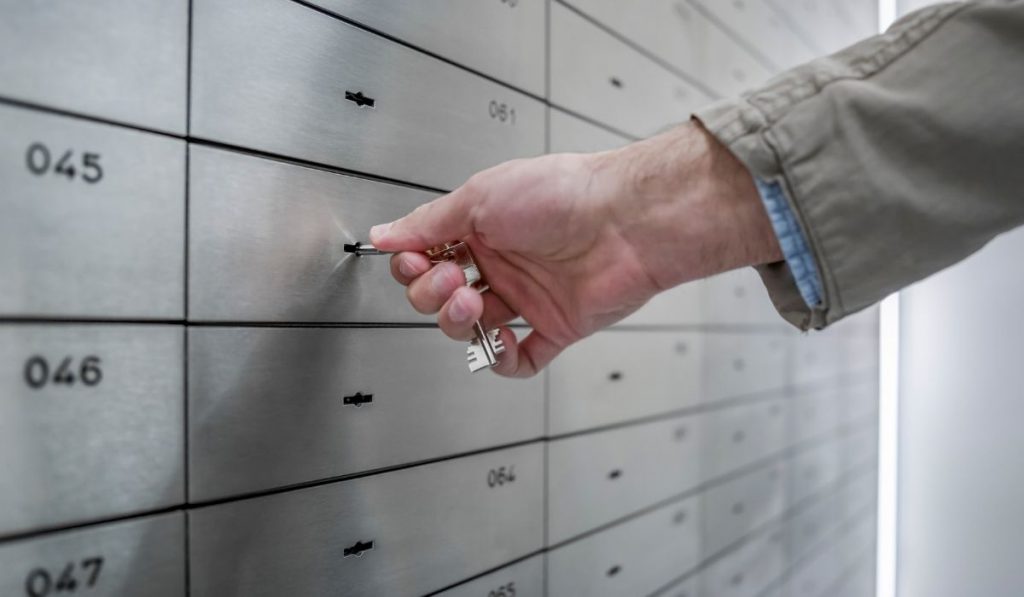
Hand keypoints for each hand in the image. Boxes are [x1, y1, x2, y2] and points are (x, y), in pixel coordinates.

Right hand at [370, 121, 780, 376]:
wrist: (626, 221)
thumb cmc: (562, 195)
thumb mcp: (480, 197)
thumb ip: (428, 222)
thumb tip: (384, 233)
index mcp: (481, 228)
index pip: (427, 259)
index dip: (412, 267)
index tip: (412, 262)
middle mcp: (502, 262)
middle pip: (442, 298)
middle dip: (432, 295)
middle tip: (449, 280)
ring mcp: (527, 297)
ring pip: (473, 329)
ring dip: (459, 323)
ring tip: (471, 303)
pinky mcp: (555, 326)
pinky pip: (520, 359)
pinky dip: (501, 359)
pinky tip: (498, 341)